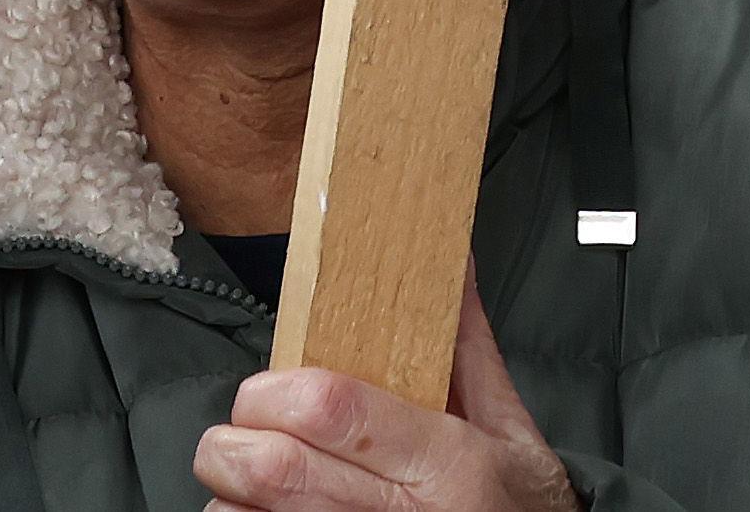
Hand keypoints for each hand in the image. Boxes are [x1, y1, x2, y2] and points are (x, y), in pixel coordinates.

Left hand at [199, 282, 580, 510]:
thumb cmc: (516, 506)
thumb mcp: (508, 428)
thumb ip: (468, 348)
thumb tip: (453, 263)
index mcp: (448, 464)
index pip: (334, 409)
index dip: (277, 392)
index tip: (265, 388)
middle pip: (276, 468)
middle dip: (234, 443)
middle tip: (241, 430)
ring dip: (233, 491)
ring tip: (252, 477)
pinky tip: (266, 510)